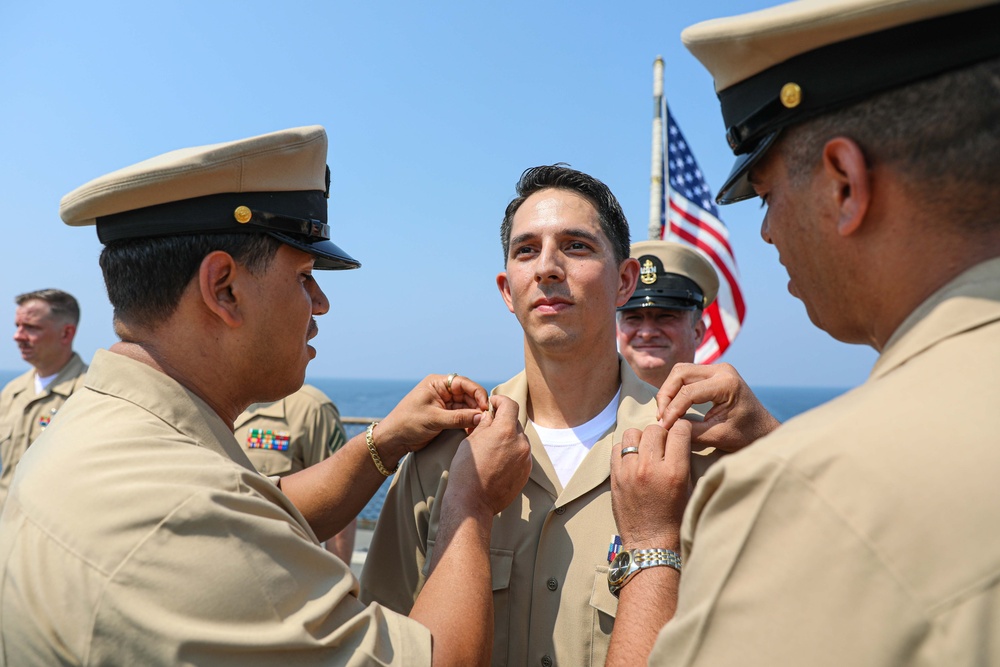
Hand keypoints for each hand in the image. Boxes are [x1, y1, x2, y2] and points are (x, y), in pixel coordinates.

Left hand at [375, 374, 489, 458]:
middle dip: (477, 407)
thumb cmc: (408, 423)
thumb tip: (481, 417)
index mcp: (438, 384)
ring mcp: (444, 404)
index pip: (464, 383)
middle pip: (468, 395)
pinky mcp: (445, 416)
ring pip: (466, 407)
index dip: (478, 394)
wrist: (393, 439)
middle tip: (486, 420)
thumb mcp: (434, 419)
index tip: (486, 407)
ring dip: (474, 416)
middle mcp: (443, 391)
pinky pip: (462, 416)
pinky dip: (468, 422)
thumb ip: (459, 418)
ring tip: (481, 427)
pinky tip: (473, 429)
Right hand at [447, 395, 531, 517]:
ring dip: (508, 439)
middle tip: (488, 429)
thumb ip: (485, 424)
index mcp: (505, 431)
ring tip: (492, 449)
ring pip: (518, 440)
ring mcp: (525, 459)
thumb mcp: (471, 440)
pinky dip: (512, 454)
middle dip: (502, 422)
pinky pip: (521, 455)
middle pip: (514, 423)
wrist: (472, 502)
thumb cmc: (466, 470)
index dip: (500, 401)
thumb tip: (491, 415)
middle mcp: (520, 443)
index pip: (510, 405)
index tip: (493, 403)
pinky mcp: (526, 472)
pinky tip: (497, 462)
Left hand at [611, 421, 690, 550]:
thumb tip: (679, 438)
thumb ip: (683, 461)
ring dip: (641, 439)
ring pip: (633, 433)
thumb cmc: (675, 519)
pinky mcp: (615, 477)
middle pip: (655, 429)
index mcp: (674, 472)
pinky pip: (616, 447)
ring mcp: (629, 471)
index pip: (679, 431)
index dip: (682, 429)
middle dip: (662, 435)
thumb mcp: (689, 488)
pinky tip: (633, 461)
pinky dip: (625, 450)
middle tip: (663, 448)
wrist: (651, 543)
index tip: (681, 435)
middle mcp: (650, 468)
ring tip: (646, 452)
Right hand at [656, 363, 779, 452]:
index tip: (663, 426)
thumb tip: (665, 427)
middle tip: (661, 417)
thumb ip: (690, 431)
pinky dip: (676, 388)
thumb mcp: (717, 437)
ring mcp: (718, 368)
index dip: (672, 410)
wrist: (762, 429)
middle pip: (680, 373)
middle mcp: (722, 370)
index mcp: (727, 384)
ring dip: (669, 390)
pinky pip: (687, 374)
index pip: (689, 392)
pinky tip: (673, 406)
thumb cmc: (745, 435)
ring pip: (680, 371)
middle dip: (666, 395)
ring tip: (665, 412)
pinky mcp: (713, 372)